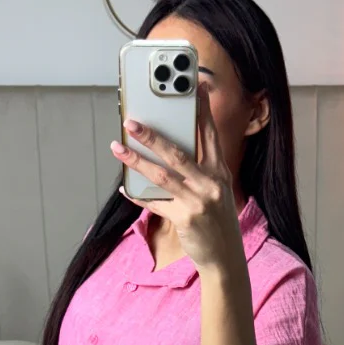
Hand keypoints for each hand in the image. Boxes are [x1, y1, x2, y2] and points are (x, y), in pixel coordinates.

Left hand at [110, 85, 243, 273]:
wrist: (225, 257)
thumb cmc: (217, 221)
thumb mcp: (217, 190)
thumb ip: (200, 170)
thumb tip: (170, 150)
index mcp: (219, 172)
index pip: (209, 134)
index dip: (200, 110)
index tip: (192, 87)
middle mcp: (210, 183)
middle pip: (177, 152)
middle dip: (151, 135)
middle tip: (131, 122)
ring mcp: (197, 201)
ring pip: (161, 175)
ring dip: (136, 161)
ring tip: (117, 148)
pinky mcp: (184, 218)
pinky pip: (154, 203)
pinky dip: (137, 195)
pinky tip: (124, 187)